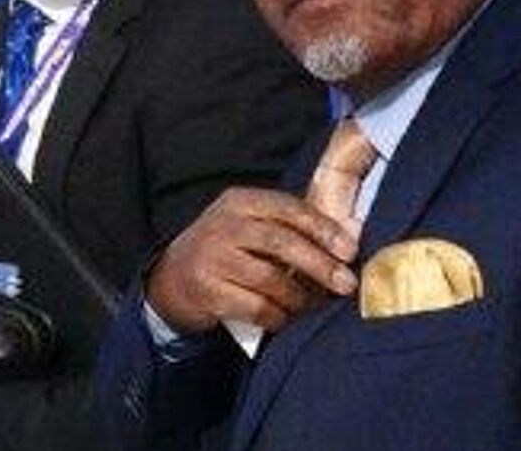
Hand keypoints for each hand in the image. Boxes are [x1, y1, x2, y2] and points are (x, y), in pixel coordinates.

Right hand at [145, 186, 359, 335]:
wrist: (172, 279)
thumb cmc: (223, 251)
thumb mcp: (245, 225)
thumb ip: (283, 227)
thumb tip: (342, 244)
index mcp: (239, 201)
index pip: (287, 208)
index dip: (322, 228)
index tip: (349, 250)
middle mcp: (224, 225)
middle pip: (281, 242)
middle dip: (319, 264)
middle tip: (346, 284)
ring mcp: (213, 257)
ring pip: (271, 279)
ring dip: (301, 297)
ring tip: (315, 305)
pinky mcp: (209, 290)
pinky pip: (256, 307)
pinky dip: (279, 316)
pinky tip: (287, 318)